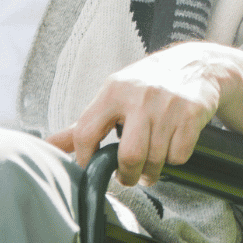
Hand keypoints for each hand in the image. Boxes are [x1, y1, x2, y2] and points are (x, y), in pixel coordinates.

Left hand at [47, 43, 231, 186]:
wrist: (195, 65)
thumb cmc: (145, 86)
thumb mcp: (112, 97)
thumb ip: (82, 126)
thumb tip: (46, 146)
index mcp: (113, 91)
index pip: (86, 133)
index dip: (86, 158)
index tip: (93, 166)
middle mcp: (139, 95)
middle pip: (129, 155)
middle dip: (128, 175)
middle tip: (129, 176)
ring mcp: (168, 104)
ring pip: (155, 159)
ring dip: (152, 171)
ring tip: (151, 165)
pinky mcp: (192, 112)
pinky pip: (179, 155)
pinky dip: (174, 160)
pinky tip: (171, 146)